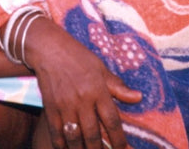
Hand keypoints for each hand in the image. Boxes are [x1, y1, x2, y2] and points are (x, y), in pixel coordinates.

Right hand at [25, 19, 141, 148]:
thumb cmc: (79, 57)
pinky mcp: (50, 108)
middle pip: (93, 134)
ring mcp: (65, 105)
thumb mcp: (101, 68)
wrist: (50, 49)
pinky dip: (61, 145)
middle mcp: (82, 100)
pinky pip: (56, 133)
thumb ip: (118, 86)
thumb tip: (138, 98)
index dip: (119, 139)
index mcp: (98, 89)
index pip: (112, 120)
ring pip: (75, 137)